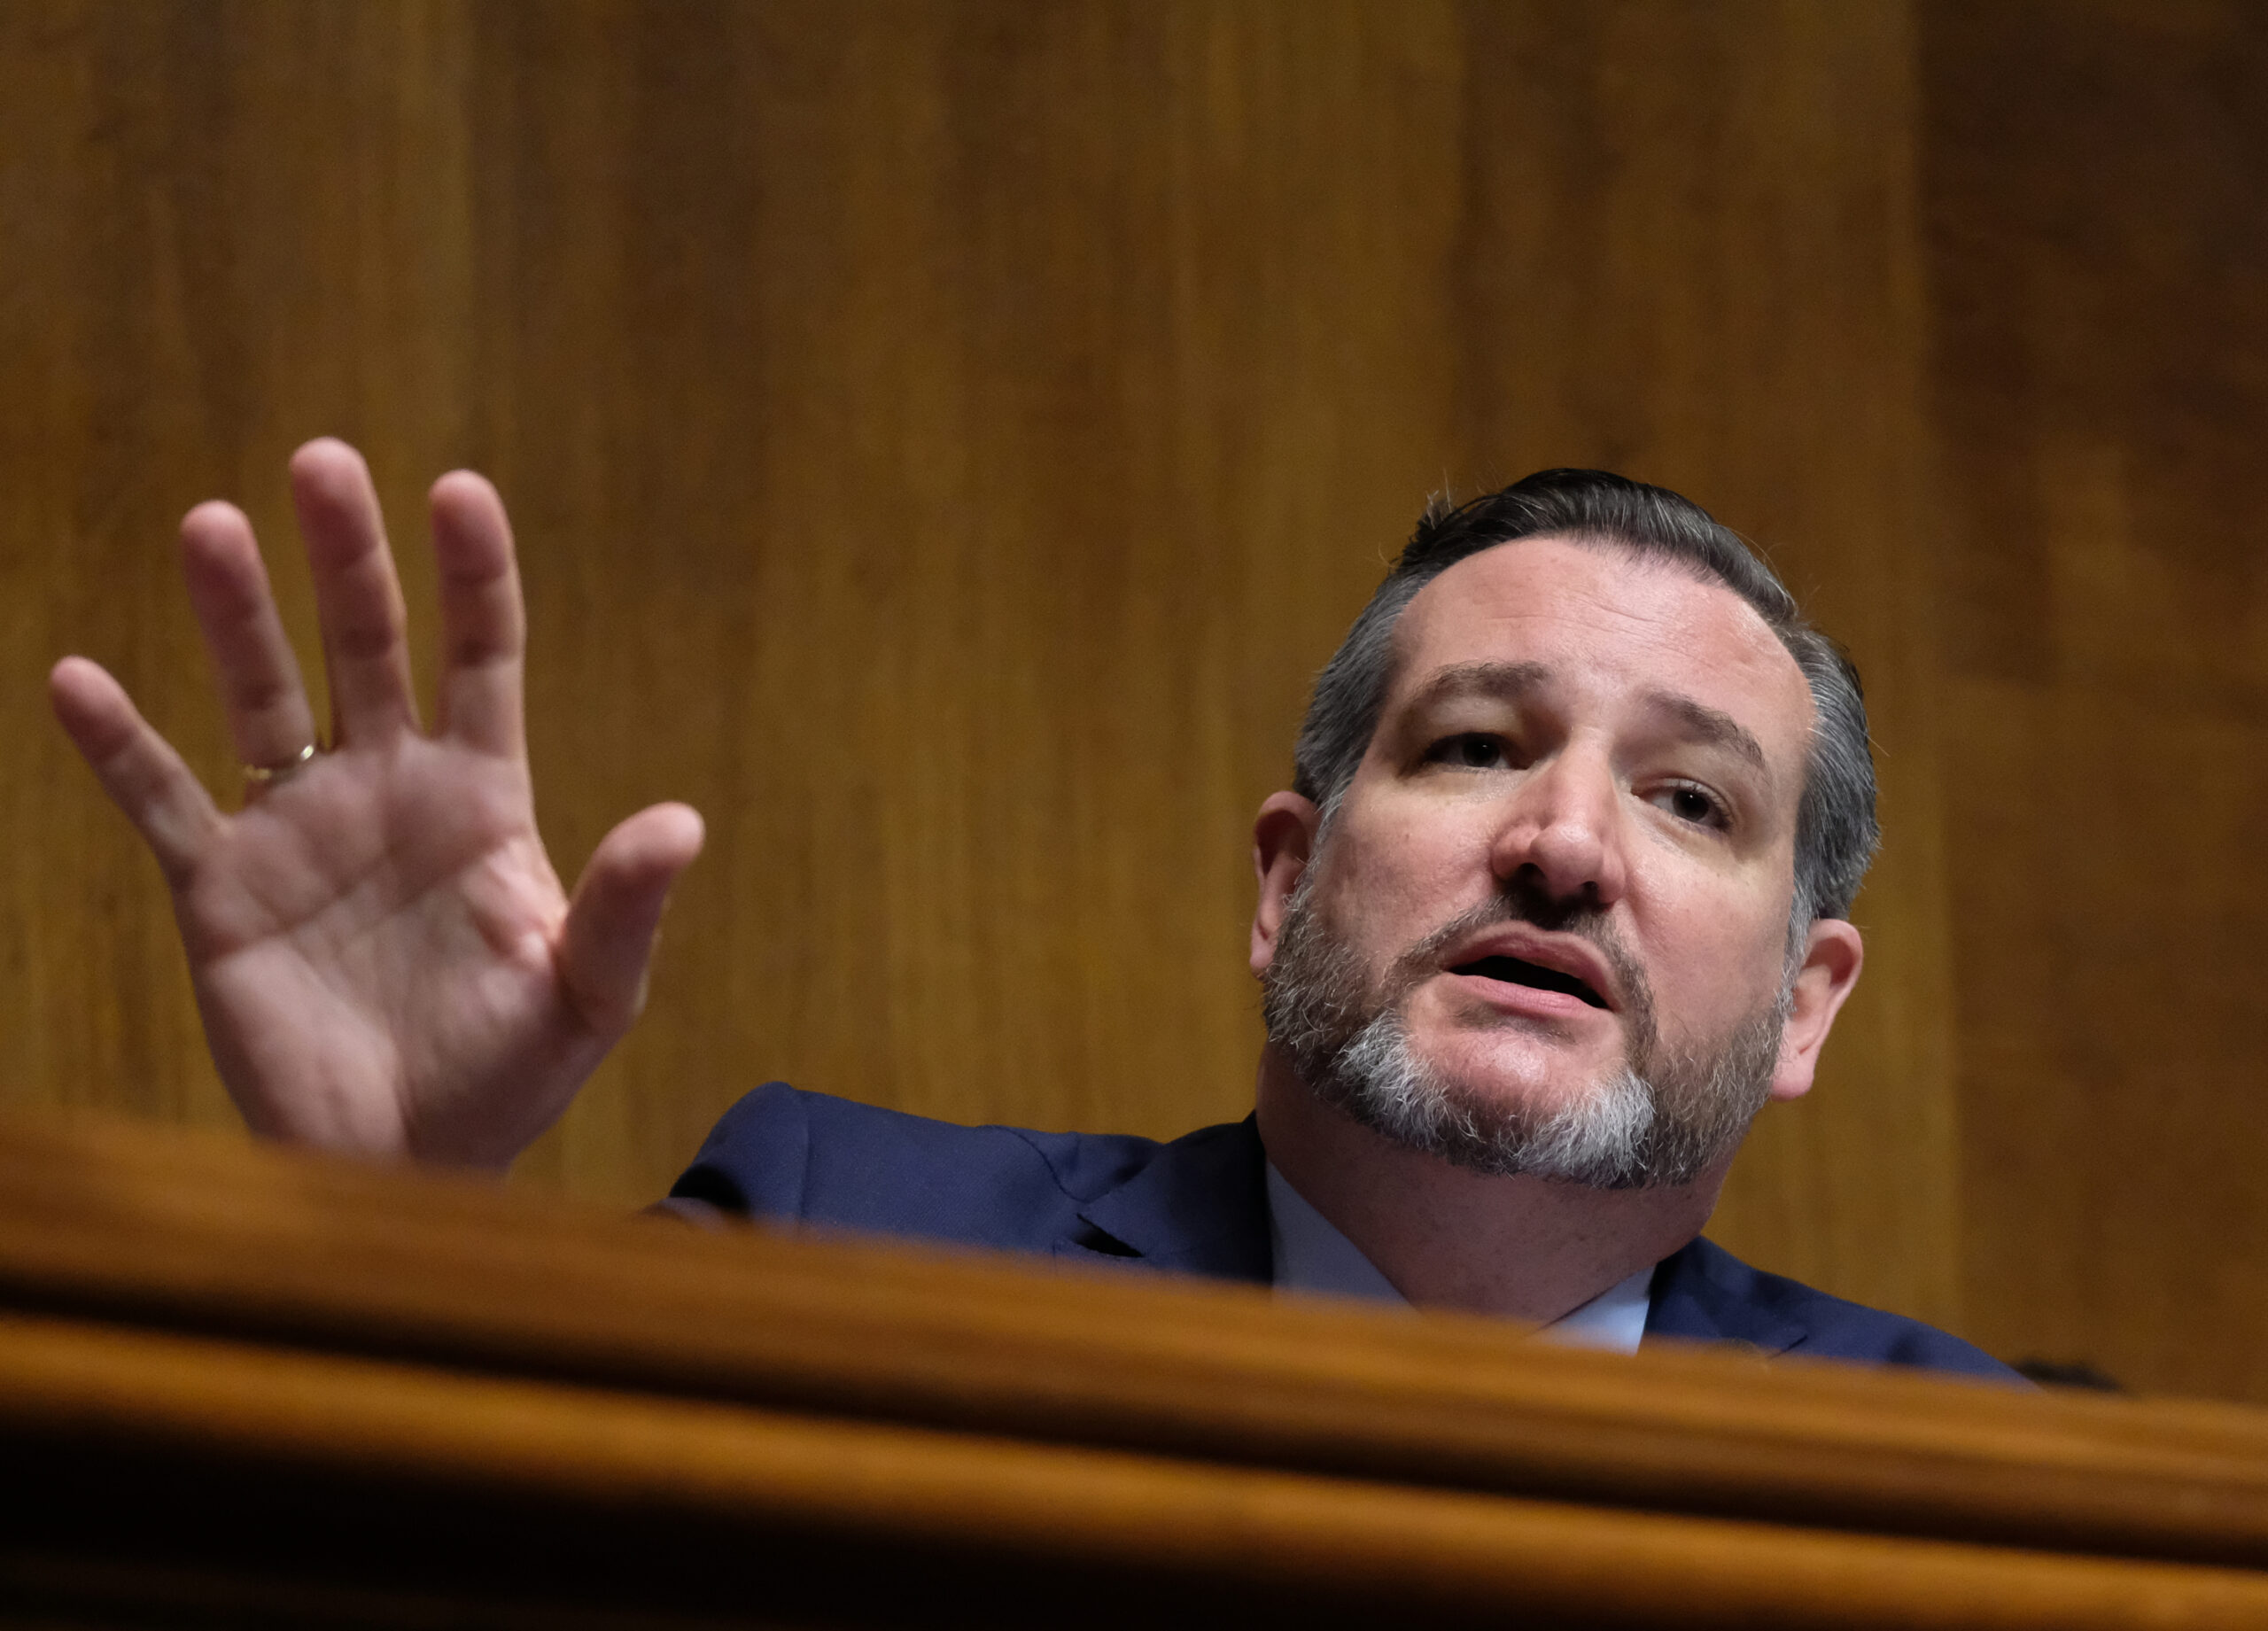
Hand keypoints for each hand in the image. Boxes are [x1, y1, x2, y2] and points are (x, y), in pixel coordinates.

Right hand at [49, 439, 703, 1168]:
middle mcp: (389, 790)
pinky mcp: (220, 890)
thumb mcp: (585, 996)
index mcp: (484, 799)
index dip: (473, 574)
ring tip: (211, 524)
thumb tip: (683, 821)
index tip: (460, 488)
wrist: (407, 1167)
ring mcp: (300, 831)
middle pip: (368, 646)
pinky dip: (120, 745)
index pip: (484, 658)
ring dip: (236, 615)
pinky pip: (162, 801)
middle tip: (325, 461)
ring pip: (261, 698)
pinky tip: (81, 680)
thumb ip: (623, 907)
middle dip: (349, 557)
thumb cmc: (509, 1080)